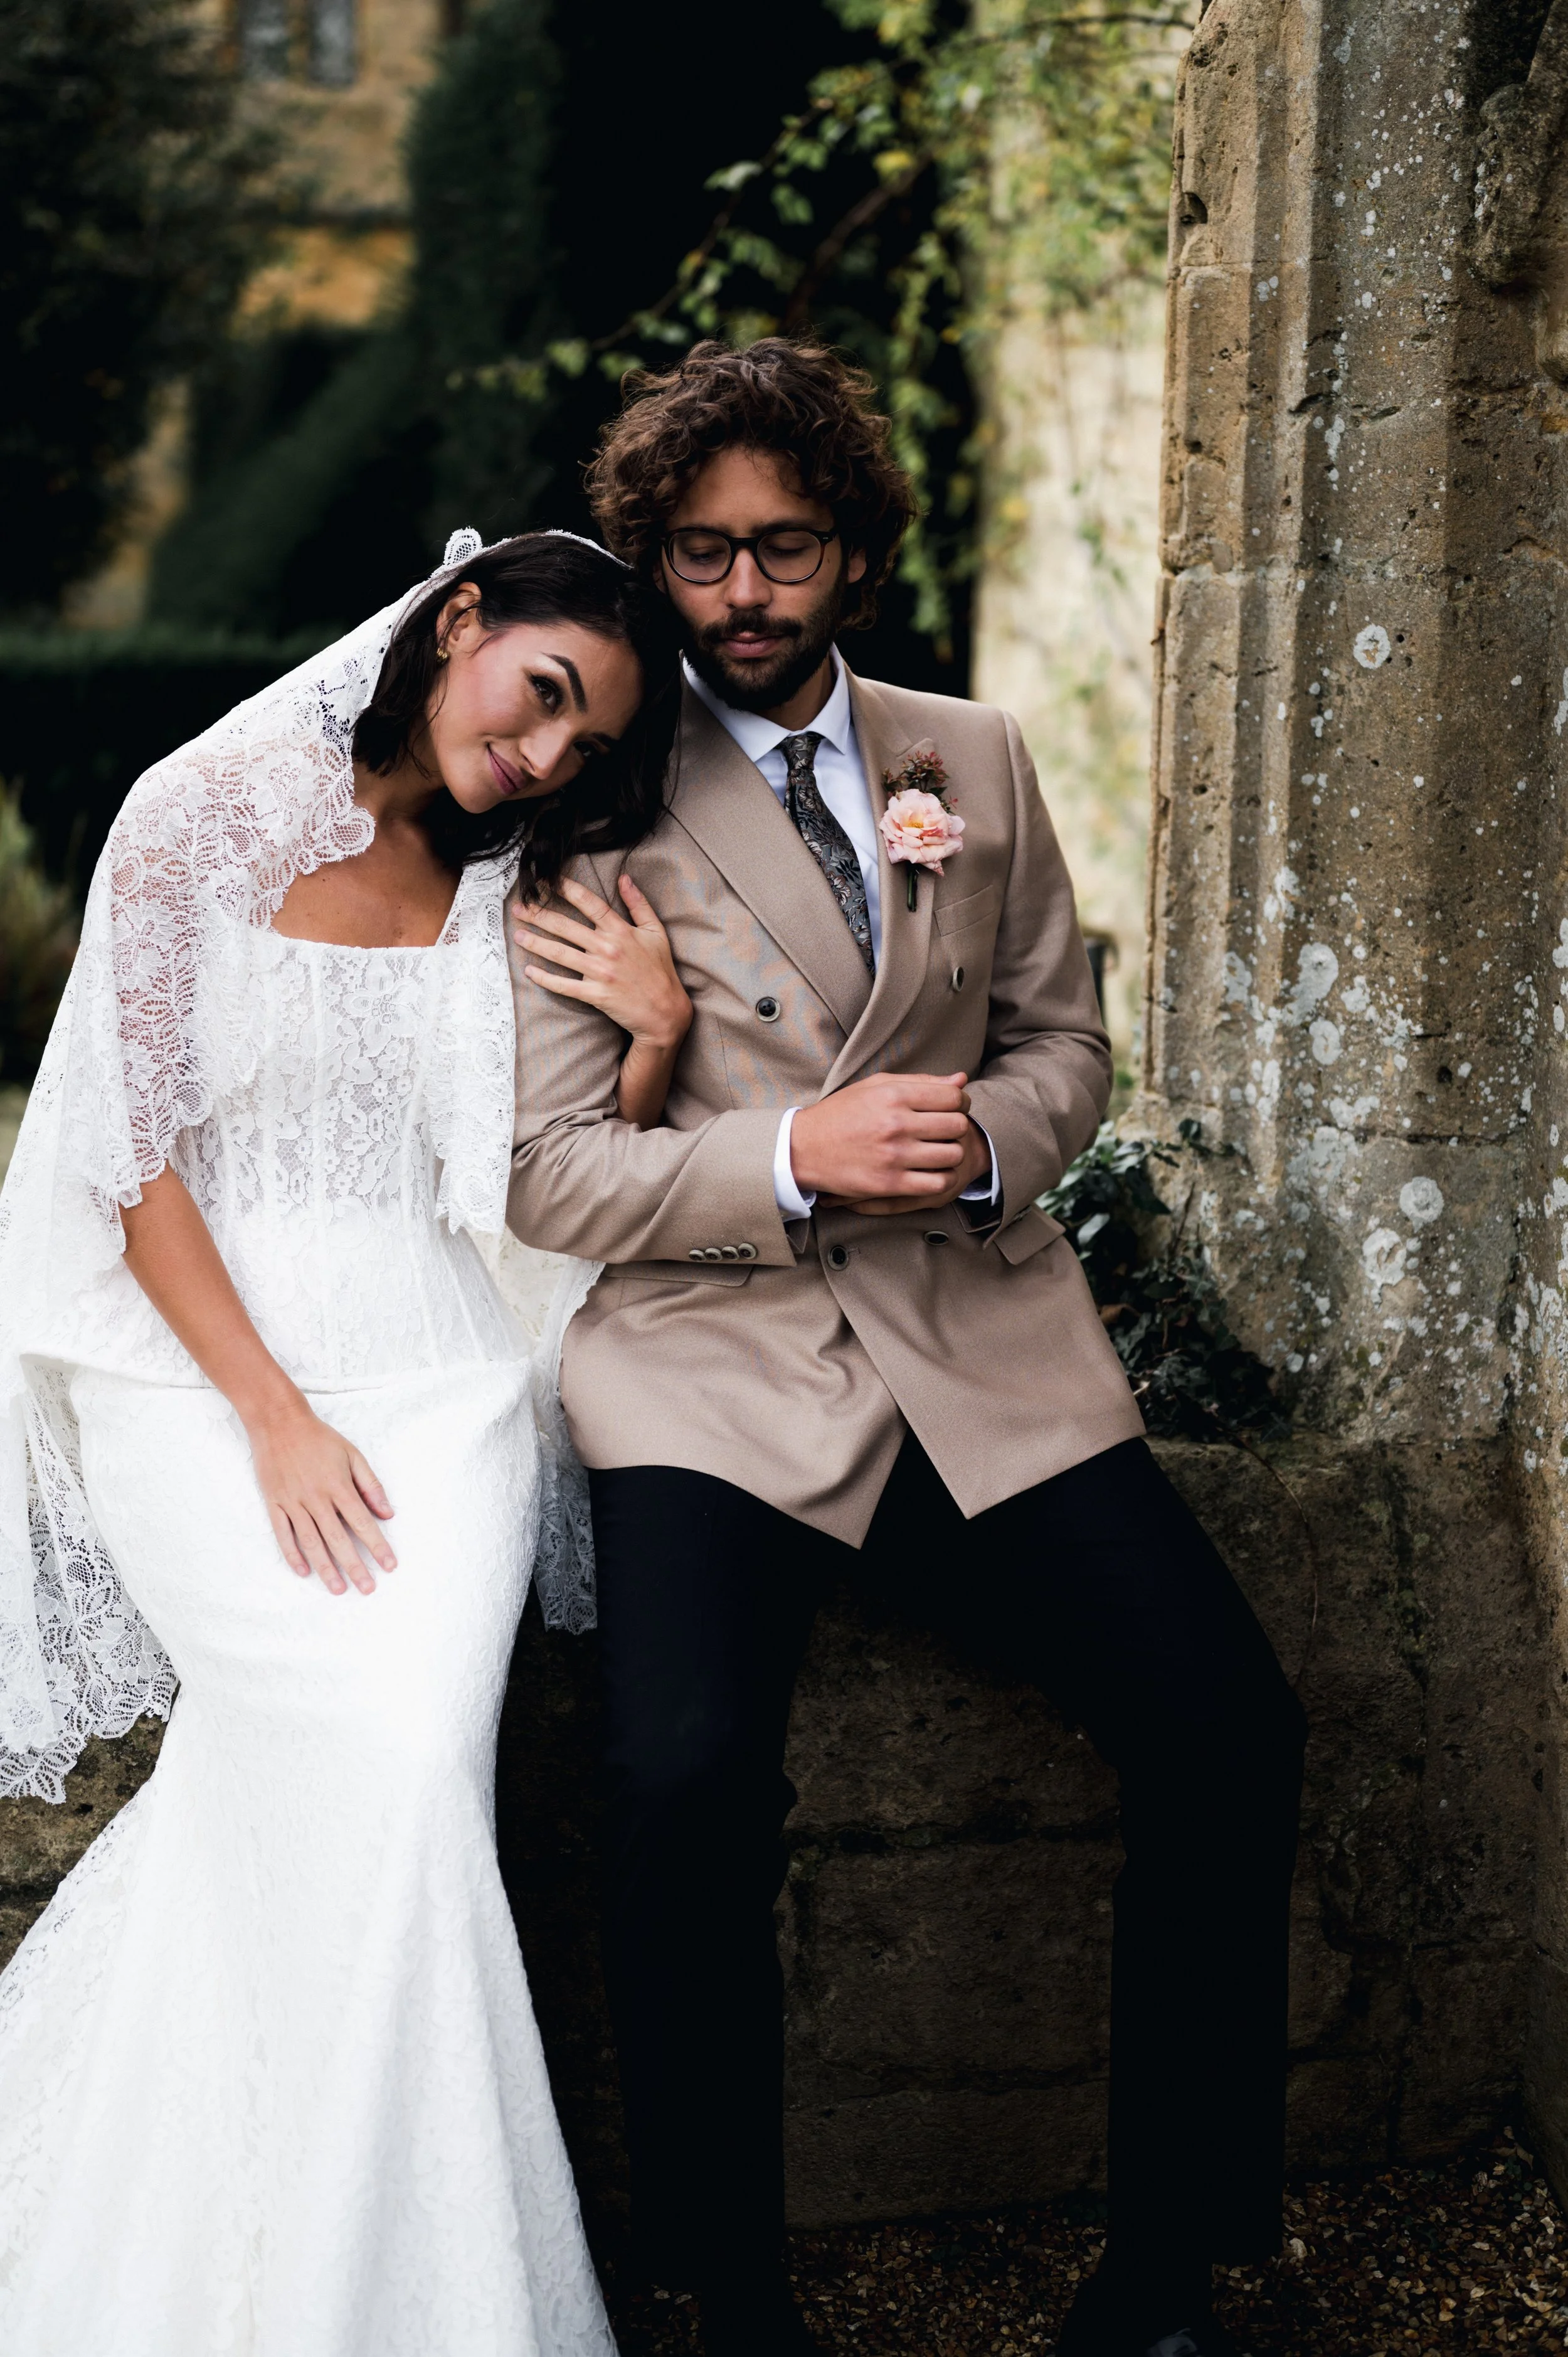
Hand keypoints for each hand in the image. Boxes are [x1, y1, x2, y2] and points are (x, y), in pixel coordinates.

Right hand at [245, 1390, 395, 1596]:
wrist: (278, 1422)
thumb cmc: (319, 1438)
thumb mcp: (352, 1454)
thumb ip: (370, 1485)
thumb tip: (388, 1513)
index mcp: (339, 1485)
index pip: (363, 1523)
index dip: (378, 1546)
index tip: (390, 1565)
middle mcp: (316, 1497)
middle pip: (338, 1539)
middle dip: (355, 1566)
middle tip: (367, 1589)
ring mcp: (293, 1502)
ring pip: (311, 1542)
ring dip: (325, 1568)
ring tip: (338, 1589)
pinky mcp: (274, 1503)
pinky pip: (283, 1534)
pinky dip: (292, 1554)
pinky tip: (303, 1571)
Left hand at [514, 874, 692, 1051]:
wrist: (665, 1011)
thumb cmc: (660, 970)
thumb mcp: (656, 932)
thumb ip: (639, 903)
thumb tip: (624, 877)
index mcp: (621, 930)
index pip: (589, 903)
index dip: (565, 889)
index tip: (545, 881)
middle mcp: (608, 948)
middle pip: (565, 926)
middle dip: (538, 914)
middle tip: (519, 907)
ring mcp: (600, 972)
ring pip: (559, 953)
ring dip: (535, 943)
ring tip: (517, 934)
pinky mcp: (595, 995)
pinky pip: (564, 985)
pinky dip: (544, 978)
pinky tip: (529, 970)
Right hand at [791, 1071, 984, 1209]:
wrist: (804, 1149)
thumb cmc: (842, 1113)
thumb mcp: (876, 1086)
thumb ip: (920, 1082)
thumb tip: (962, 1080)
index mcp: (893, 1096)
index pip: (952, 1097)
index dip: (960, 1102)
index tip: (951, 1107)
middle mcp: (896, 1124)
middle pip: (957, 1125)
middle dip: (956, 1126)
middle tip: (944, 1130)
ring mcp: (894, 1156)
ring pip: (952, 1154)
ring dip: (951, 1153)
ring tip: (938, 1150)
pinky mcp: (890, 1184)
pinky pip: (937, 1183)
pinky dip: (942, 1177)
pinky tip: (932, 1171)